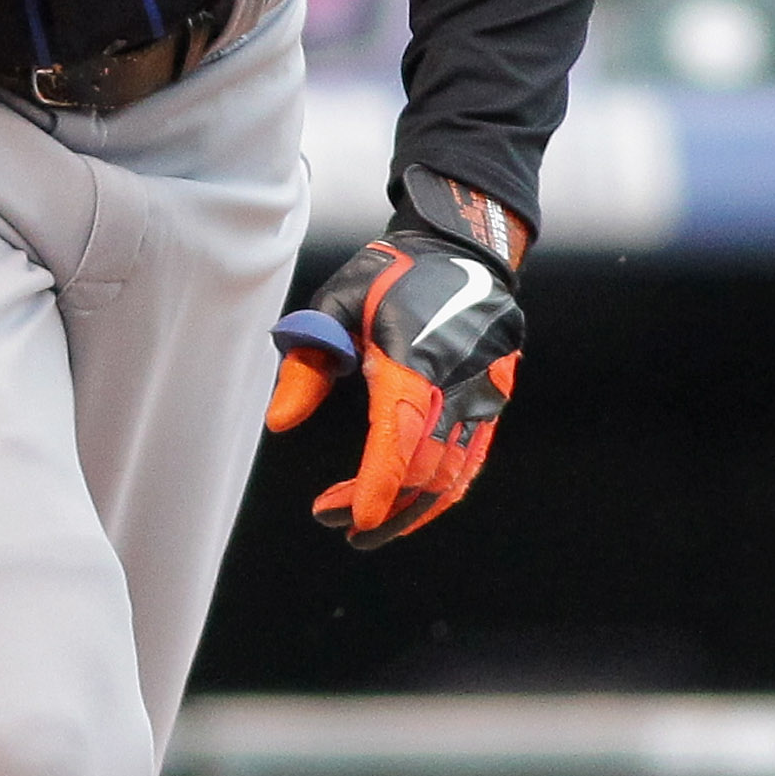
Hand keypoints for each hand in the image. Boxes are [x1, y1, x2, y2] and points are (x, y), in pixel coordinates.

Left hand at [267, 173, 526, 547]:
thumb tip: (280, 422)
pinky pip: (470, 458)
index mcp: (416, 359)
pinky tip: (408, 503)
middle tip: (334, 521)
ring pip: (453, 473)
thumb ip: (307, 362)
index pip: (398, 438)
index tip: (351, 520)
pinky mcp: (494, 399)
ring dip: (410, 508)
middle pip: (425, 469)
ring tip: (367, 525)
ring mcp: (484, 394)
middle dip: (382, 506)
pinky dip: (440, 488)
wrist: (462, 249)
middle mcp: (459, 383)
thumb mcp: (336, 304)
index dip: (376, 485)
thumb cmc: (391, 276)